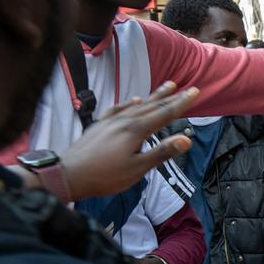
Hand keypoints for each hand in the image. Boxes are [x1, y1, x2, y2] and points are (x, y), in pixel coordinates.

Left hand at [57, 81, 197, 200]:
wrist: (69, 174)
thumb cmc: (105, 176)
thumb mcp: (137, 168)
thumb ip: (162, 152)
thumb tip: (187, 139)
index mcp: (136, 130)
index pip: (164, 114)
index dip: (181, 103)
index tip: (195, 92)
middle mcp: (124, 121)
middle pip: (152, 106)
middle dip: (170, 97)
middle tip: (185, 87)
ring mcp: (110, 121)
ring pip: (137, 105)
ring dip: (153, 96)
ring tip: (166, 87)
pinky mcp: (100, 125)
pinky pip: (119, 109)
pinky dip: (130, 103)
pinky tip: (134, 101)